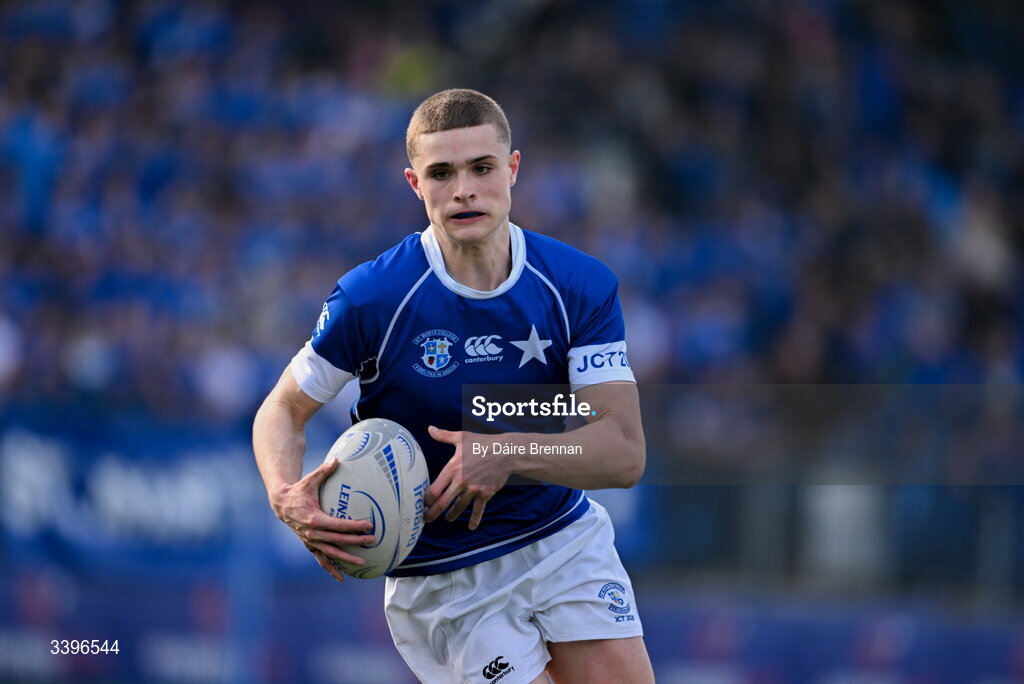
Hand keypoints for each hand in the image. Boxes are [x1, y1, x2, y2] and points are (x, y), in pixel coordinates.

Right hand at [269, 457, 374, 582]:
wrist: (281, 504)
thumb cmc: (299, 490)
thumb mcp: (310, 479)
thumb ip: (324, 470)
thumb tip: (338, 459)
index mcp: (314, 518)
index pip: (338, 525)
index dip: (354, 526)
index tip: (369, 525)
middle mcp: (312, 533)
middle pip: (338, 540)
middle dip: (356, 542)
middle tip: (372, 541)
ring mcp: (311, 541)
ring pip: (331, 553)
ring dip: (346, 559)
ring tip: (363, 563)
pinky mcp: (310, 545)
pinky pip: (321, 559)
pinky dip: (330, 568)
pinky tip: (341, 578)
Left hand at [425, 426, 510, 529]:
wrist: (505, 451)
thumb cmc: (482, 443)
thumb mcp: (461, 437)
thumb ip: (443, 436)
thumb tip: (430, 429)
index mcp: (452, 469)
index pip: (434, 489)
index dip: (426, 499)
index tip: (423, 503)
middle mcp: (460, 481)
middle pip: (442, 503)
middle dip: (432, 513)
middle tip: (427, 519)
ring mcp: (473, 489)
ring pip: (458, 508)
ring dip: (451, 515)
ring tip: (447, 519)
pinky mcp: (485, 494)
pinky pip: (478, 510)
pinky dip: (474, 520)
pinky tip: (471, 527)